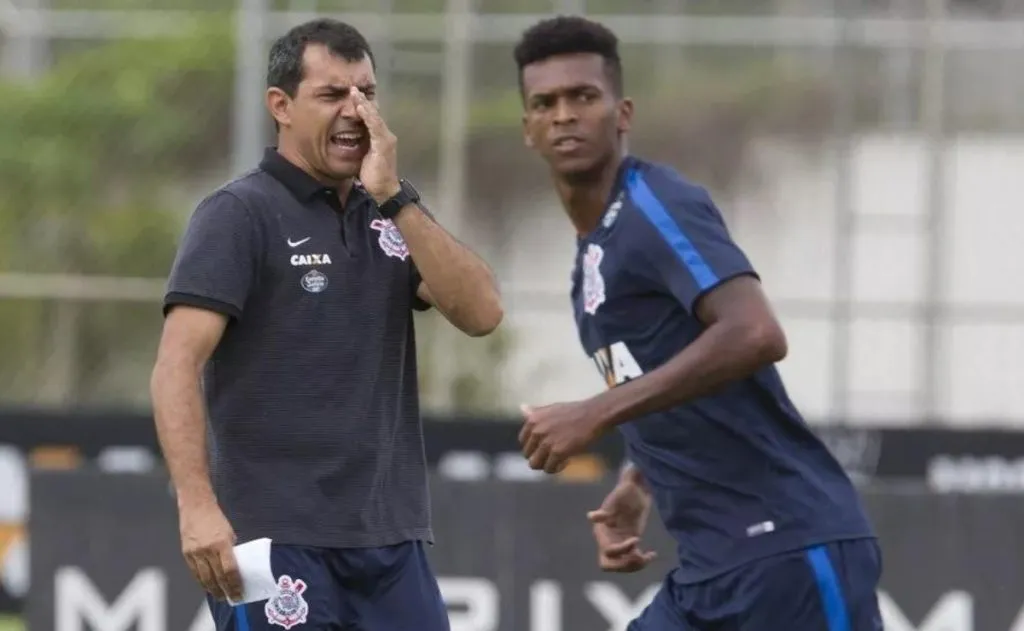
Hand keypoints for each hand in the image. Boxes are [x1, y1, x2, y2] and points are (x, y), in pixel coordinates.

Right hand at [178, 501, 241, 601]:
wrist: (196, 507)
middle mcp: (207, 550)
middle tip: (232, 599)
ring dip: (213, 590)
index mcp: (222, 544)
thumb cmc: (216, 519)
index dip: (235, 585)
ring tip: (220, 596)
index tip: (239, 594)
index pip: (230, 571)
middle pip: (217, 577)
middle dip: (225, 591)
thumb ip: (231, 550)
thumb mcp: (229, 533)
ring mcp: (195, 553)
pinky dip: (202, 582)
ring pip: (204, 578)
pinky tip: (207, 587)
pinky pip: (194, 573)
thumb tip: (234, 567)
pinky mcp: (186, 553)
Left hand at [351, 88, 400, 202]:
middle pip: (374, 114)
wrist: (383, 192)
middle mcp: (386, 136)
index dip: (362, 107)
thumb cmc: (374, 178)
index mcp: (380, 139)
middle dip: (363, 101)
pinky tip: (361, 106)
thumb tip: (346, 142)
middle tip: (352, 88)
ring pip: (375, 117)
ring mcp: (386, 139)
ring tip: (354, 92)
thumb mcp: (363, 159)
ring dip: (364, 104)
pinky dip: (368, 115)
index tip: (352, 96)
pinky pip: (375, 126)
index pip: (371, 119)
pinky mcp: (383, 144)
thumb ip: (359, 147)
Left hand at [519, 401, 605, 473]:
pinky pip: (549, 469)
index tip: (548, 446)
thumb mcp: (552, 408)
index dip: (535, 447)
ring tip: (560, 460)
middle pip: (528, 455)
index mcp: (532, 419)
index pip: (523, 442)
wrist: (594, 414)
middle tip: (555, 455)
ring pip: (535, 464)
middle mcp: (536, 430)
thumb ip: (536, 412)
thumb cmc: (575, 411)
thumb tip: (522, 408)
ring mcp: (546, 442)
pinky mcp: (558, 452)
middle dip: (541, 457)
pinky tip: (568, 461)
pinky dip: (557, 468)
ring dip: (547, 465)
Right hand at [587, 477, 656, 572]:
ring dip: (634, 566)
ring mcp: (618, 544)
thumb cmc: (625, 491)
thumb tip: (590, 517)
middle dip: (624, 564)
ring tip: (647, 557)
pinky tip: (652, 554)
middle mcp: (607, 540)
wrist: (635, 491)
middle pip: (609, 564)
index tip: (637, 539)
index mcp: (602, 531)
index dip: (622, 550)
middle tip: (638, 555)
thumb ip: (606, 509)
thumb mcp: (618, 497)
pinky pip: (632, 561)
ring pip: (621, 566)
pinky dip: (642, 562)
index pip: (608, 551)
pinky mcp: (629, 546)